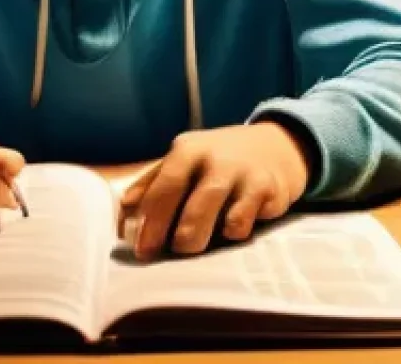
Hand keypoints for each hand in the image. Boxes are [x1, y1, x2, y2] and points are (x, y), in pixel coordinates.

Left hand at [117, 122, 312, 258]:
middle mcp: (214, 157)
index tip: (141, 250)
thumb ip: (155, 180)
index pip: (163, 187)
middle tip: (166, 255)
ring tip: (191, 247)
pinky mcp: (267, 189)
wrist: (275, 146)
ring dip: (200, 237)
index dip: (151, 221)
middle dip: (175, 235)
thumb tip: (125, 205)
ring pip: (217, 214)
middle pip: (190, 203)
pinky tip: (228, 230)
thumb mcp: (186, 159)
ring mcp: (242, 173)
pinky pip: (244, 221)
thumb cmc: (219, 159)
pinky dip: (232, 231)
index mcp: (187, 149)